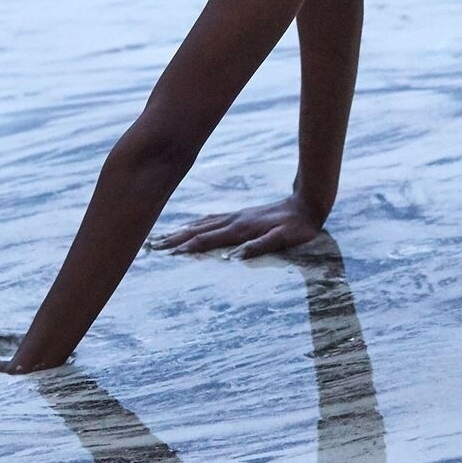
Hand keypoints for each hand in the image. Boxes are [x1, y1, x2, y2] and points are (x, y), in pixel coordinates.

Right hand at [149, 196, 325, 258]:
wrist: (308, 204)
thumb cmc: (298, 227)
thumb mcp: (283, 239)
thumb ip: (259, 247)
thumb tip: (233, 258)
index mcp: (242, 229)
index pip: (208, 240)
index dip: (187, 248)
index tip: (167, 255)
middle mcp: (235, 220)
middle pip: (198, 230)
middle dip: (175, 239)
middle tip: (153, 246)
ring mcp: (237, 216)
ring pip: (203, 223)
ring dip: (182, 231)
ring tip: (162, 237)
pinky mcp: (241, 215)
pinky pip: (212, 218)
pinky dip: (197, 223)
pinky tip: (192, 225)